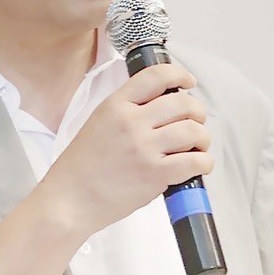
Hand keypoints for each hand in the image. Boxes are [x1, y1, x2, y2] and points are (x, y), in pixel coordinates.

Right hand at [46, 62, 213, 237]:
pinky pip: (195, 161)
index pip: (156, 76)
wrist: (70, 199)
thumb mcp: (98, 122)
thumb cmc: (82, 166)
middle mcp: (131, 122)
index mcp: (115, 105)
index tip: (187, 82)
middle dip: (197, 112)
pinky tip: (197, 165)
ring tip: (197, 147)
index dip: (179, 75)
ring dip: (202, 138)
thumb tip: (162, 105)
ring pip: (193, 131)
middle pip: (183, 103)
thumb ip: (127, 109)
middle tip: (195, 122)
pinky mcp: (155, 174)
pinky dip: (204, 162)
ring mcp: (144, 148)